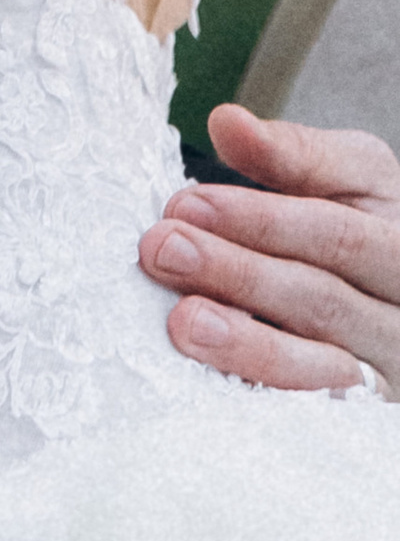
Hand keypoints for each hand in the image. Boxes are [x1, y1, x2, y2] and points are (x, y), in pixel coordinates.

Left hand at [139, 101, 399, 396]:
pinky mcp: (362, 419)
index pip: (339, 235)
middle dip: (239, 272)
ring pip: (322, 365)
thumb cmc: (358, 226)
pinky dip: (265, 395)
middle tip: (163, 247)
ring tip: (183, 320)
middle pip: (323, 298)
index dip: (263, 220)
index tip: (187, 203)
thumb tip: (227, 122)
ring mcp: (388, 373)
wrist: (390, 301)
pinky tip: (214, 381)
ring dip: (247, 343)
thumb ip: (292, 154)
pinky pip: (315, 415)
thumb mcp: (346, 180)